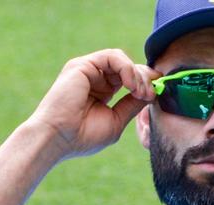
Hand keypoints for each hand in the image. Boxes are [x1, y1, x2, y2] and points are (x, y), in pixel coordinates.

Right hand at [26, 49, 159, 160]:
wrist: (57, 138)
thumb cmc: (82, 137)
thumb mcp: (116, 121)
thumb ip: (132, 105)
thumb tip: (151, 93)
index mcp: (101, 92)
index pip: (129, 80)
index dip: (145, 84)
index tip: (157, 94)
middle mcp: (94, 78)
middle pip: (128, 68)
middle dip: (145, 78)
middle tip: (152, 93)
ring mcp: (87, 70)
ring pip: (122, 60)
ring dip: (137, 75)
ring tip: (140, 92)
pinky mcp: (83, 64)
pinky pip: (113, 57)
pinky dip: (127, 69)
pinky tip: (130, 86)